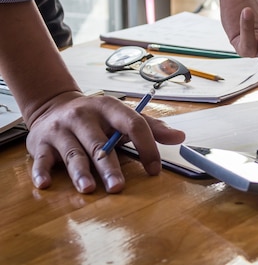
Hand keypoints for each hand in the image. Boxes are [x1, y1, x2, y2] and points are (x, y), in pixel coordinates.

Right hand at [25, 91, 184, 193]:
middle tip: (118, 186)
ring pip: (73, 153)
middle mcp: (84, 117)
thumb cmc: (97, 117)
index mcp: (109, 108)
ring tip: (89, 188)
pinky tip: (46, 183)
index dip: (146, 146)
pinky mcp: (40, 143)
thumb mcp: (123, 116)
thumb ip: (152, 127)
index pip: (133, 124)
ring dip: (80, 172)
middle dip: (109, 166)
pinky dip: (42, 171)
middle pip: (100, 144)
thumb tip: (181, 137)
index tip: (154, 168)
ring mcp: (61, 130)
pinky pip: (41, 159)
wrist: (53, 105)